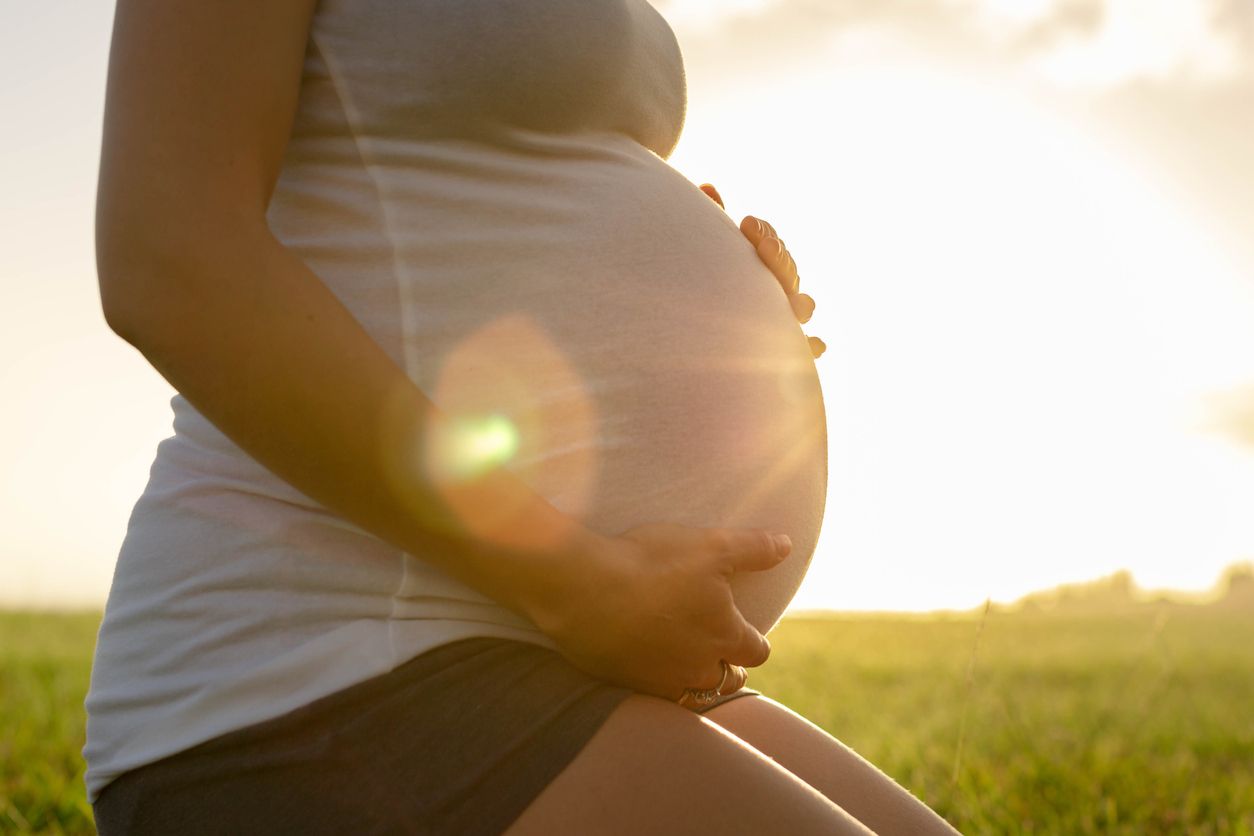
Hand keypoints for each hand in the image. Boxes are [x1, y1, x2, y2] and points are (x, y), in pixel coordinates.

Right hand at [532, 522, 790, 708]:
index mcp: (725, 634)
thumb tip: (787, 546)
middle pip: (729, 680)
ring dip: (697, 681)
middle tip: (720, 653)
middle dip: (730, 668)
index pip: (757, 650)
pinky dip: (660, 684)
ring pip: (694, 693)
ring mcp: (663, 680)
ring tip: (688, 664)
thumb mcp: (710, 545)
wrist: (585, 589)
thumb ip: (753, 548)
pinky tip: (650, 668)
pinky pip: (656, 696)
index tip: (747, 633)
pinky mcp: (629, 684)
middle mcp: (699, 666)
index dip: (755, 640)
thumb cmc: (651, 563)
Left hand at [700, 183, 825, 358]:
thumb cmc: (697, 279)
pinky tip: (815, 344)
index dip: (765, 235)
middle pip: (788, 274)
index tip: (747, 223)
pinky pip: (802, 348)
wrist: (685, 333)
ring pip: (801, 307)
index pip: (772, 248)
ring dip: (799, 302)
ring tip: (793, 300)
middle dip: (778, 259)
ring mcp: (781, 319)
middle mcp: (774, 292)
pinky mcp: (781, 349)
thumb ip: (709, 222)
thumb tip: (708, 186)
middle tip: (759, 244)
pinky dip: (811, 345)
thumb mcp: (702, 250)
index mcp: (758, 267)